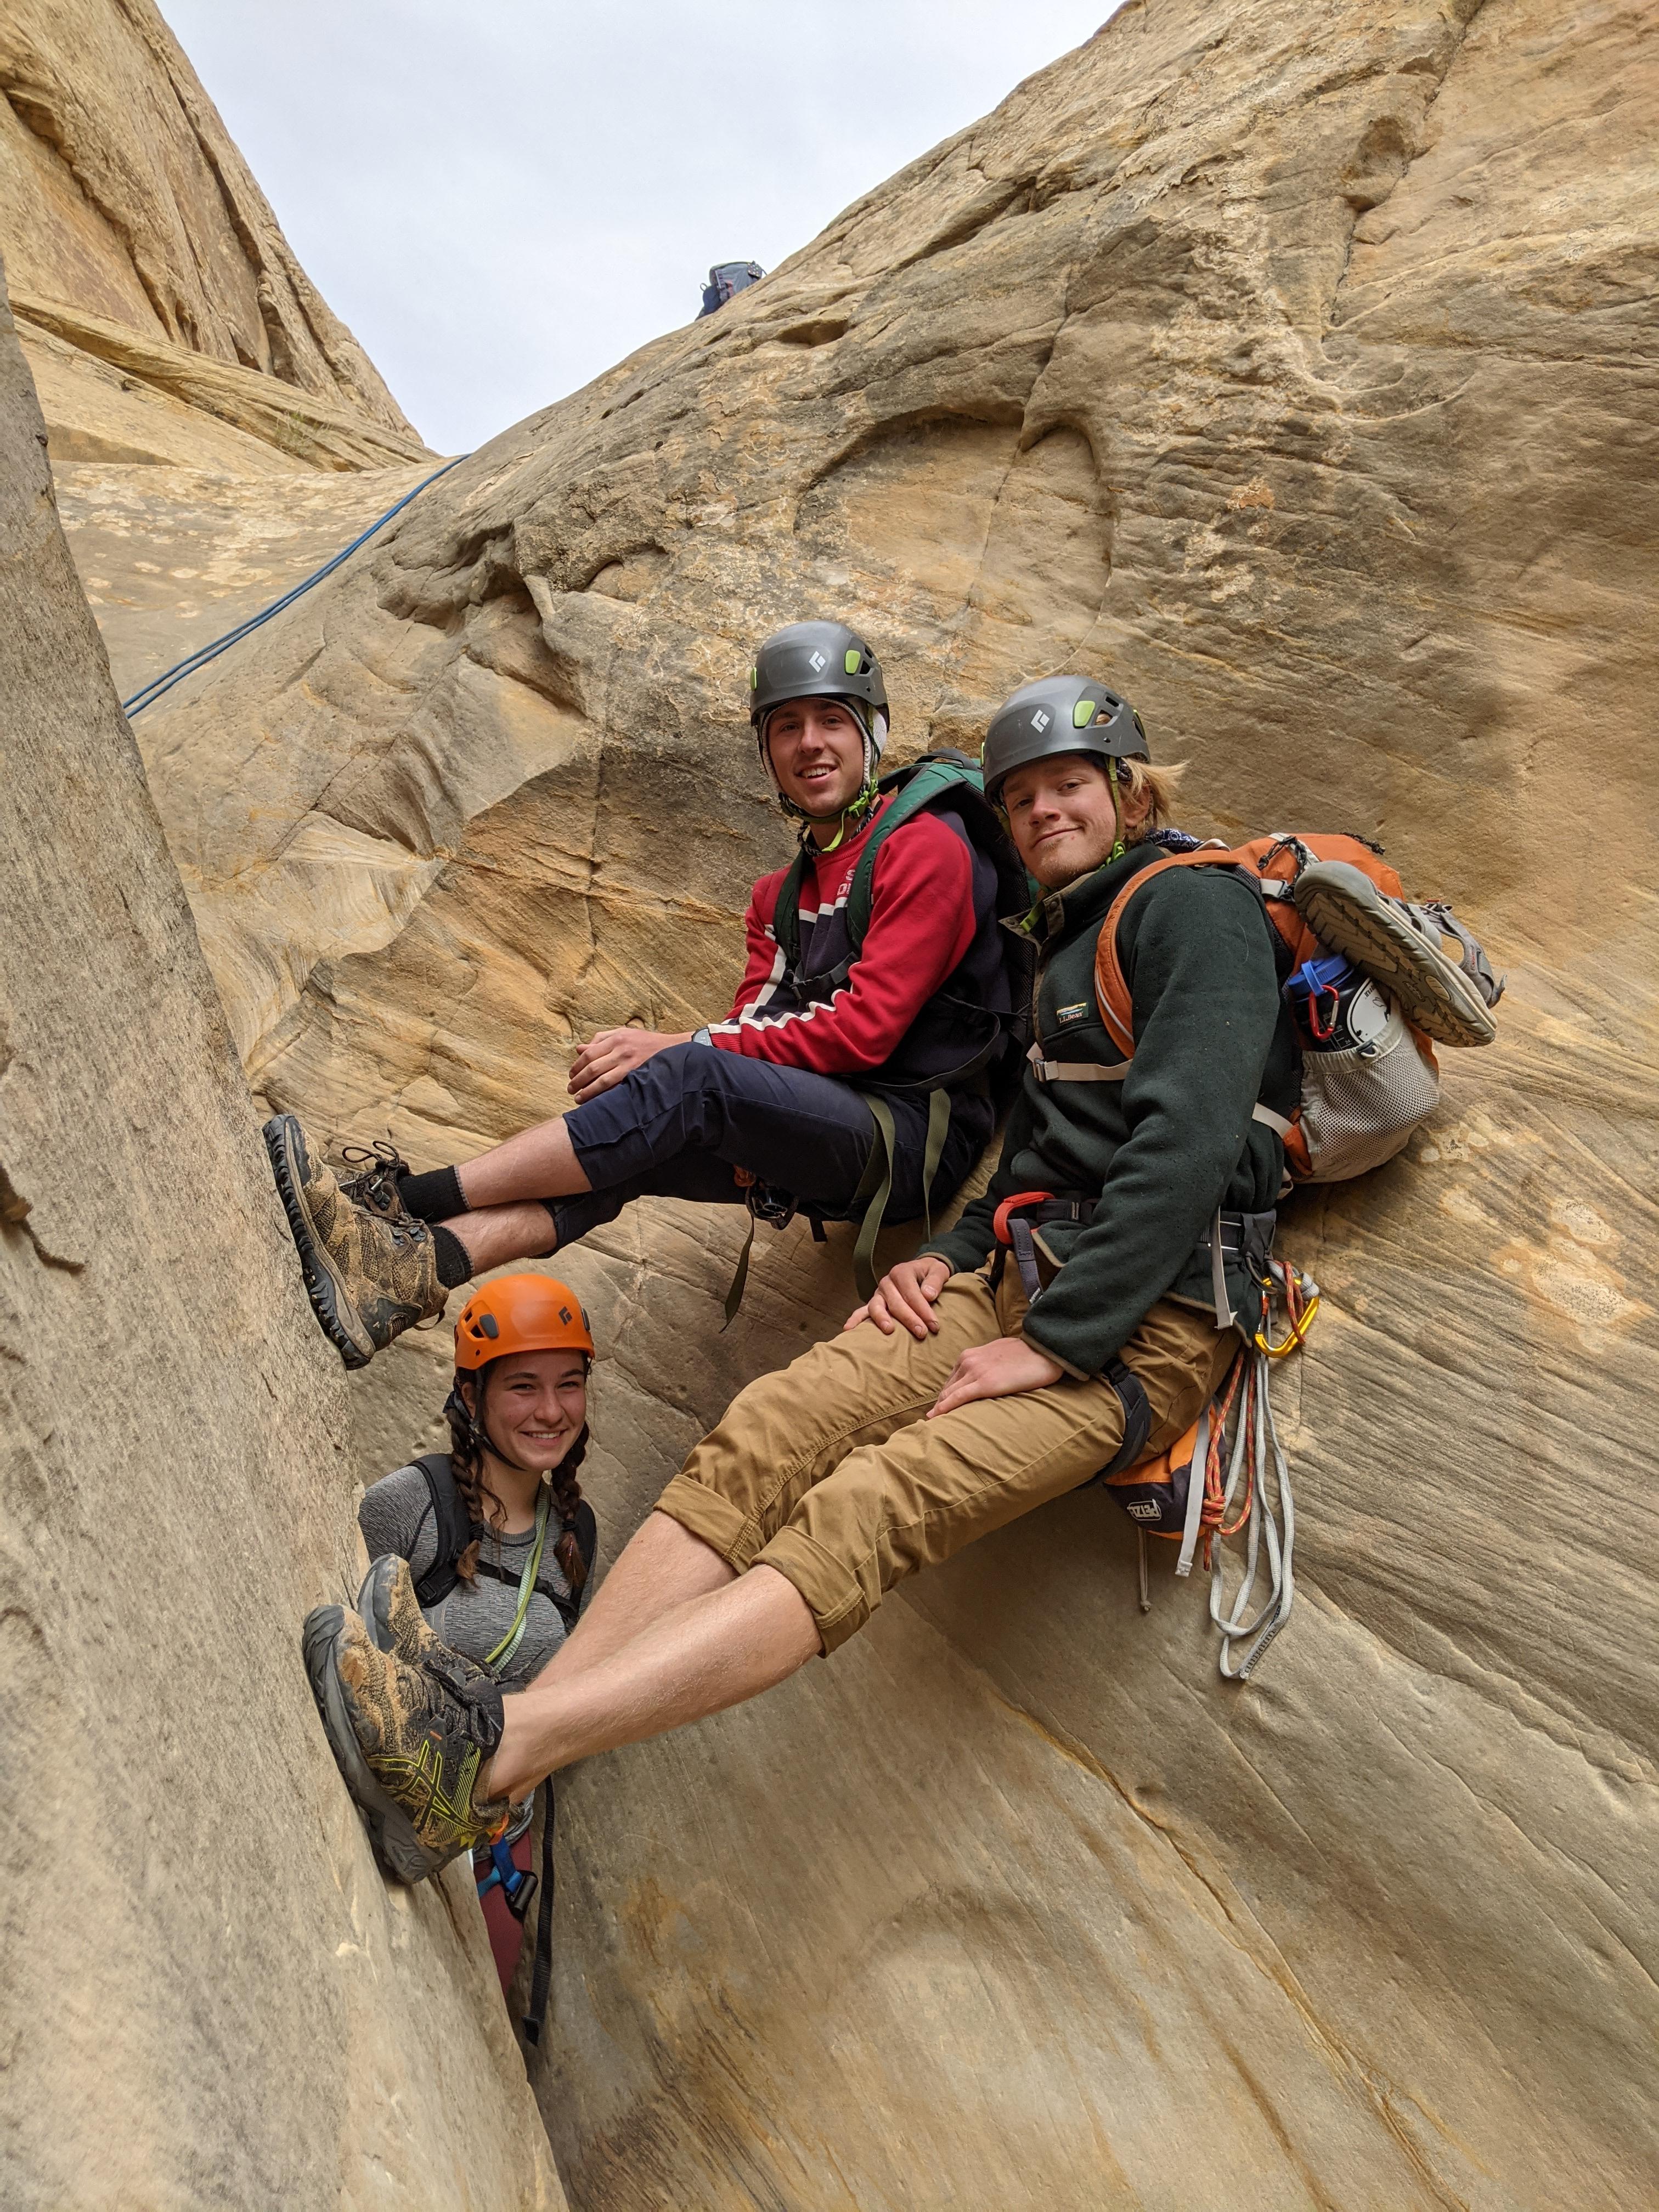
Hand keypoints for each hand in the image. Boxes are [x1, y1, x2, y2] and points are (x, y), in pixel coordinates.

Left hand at [567, 1027, 692, 1103]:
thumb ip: (601, 1040)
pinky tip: (596, 1101)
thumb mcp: (623, 1033)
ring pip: (602, 1080)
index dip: (577, 1066)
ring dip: (587, 1091)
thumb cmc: (646, 1041)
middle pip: (592, 1068)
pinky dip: (603, 1095)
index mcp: (616, 1038)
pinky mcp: (638, 1076)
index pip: (589, 1054)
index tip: (571, 1075)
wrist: (673, 1049)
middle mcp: (622, 1050)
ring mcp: (630, 1064)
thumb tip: (579, 1049)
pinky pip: (616, 1088)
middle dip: (578, 1081)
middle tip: (571, 1089)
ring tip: (578, 1099)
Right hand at [843, 1255, 951, 1336]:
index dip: (923, 1310)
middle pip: (896, 1302)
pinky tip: (849, 1330)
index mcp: (901, 1272)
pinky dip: (855, 1320)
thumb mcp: (939, 1271)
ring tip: (889, 1330)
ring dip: (882, 1319)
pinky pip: (862, 1311)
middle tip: (921, 1333)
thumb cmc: (930, 1274)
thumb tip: (928, 1295)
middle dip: (909, 1319)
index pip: (912, 1293)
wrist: (920, 1272)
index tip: (934, 1326)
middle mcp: (887, 1282)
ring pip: (876, 1306)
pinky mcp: (874, 1304)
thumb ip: (935, 1282)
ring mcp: (878, 1294)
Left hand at [927, 1334, 1062, 1418]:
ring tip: (932, 1426)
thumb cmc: (1026, 1353)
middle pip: (947, 1389)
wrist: (1044, 1349)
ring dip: (939, 1410)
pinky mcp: (984, 1383)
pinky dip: (944, 1409)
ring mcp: (975, 1371)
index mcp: (970, 1355)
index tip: (939, 1411)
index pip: (951, 1381)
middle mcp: (967, 1361)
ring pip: (949, 1394)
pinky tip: (936, 1418)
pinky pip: (958, 1398)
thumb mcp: (998, 1354)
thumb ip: (986, 1364)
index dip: (944, 1397)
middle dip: (939, 1406)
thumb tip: (987, 1377)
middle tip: (932, 1422)